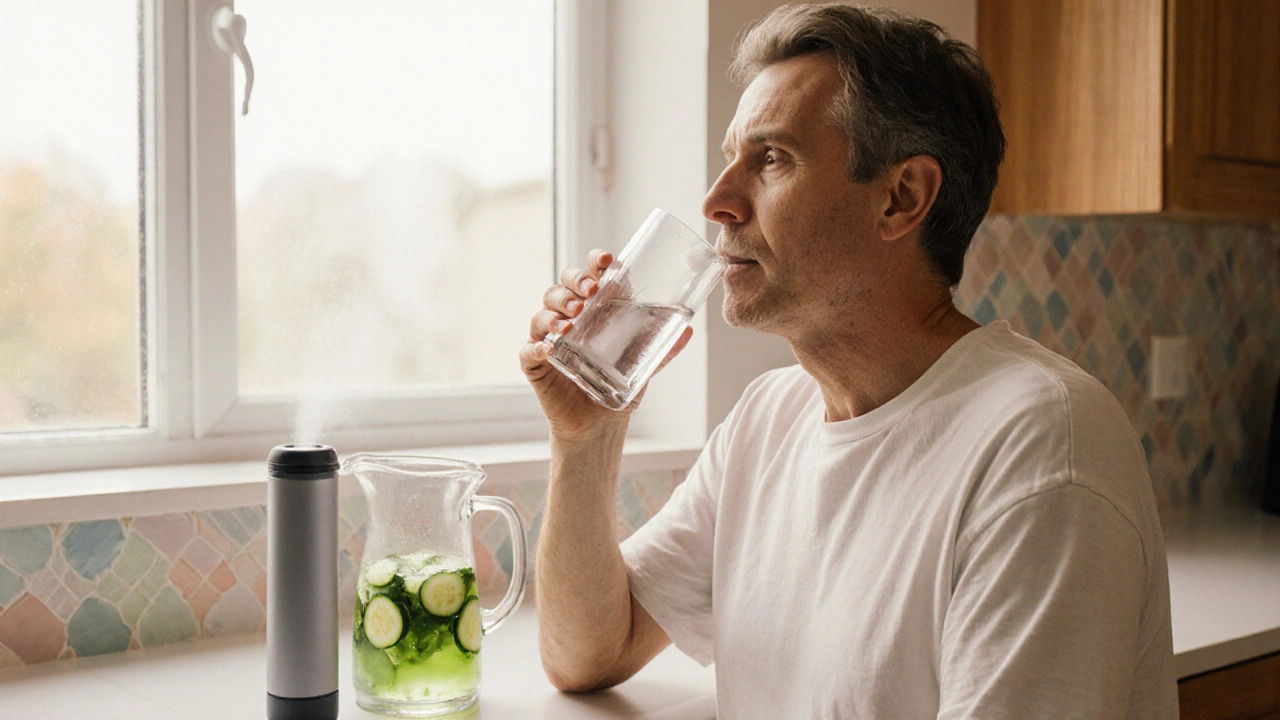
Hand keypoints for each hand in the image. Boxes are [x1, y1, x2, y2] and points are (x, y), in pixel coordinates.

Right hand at [520, 249, 693, 440]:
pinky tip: (546, 349)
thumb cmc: (617, 387)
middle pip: (562, 287)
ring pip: (542, 313)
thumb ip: (664, 349)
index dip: (594, 263)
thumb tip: (689, 331)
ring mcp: (550, 341)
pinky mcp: (536, 365)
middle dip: (573, 283)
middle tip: (590, 292)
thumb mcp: (645, 365)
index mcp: (593, 311)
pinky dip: (535, 347)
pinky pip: (528, 350)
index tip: (607, 261)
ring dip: (556, 312)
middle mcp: (569, 320)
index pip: (589, 276)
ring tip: (572, 321)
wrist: (600, 425)